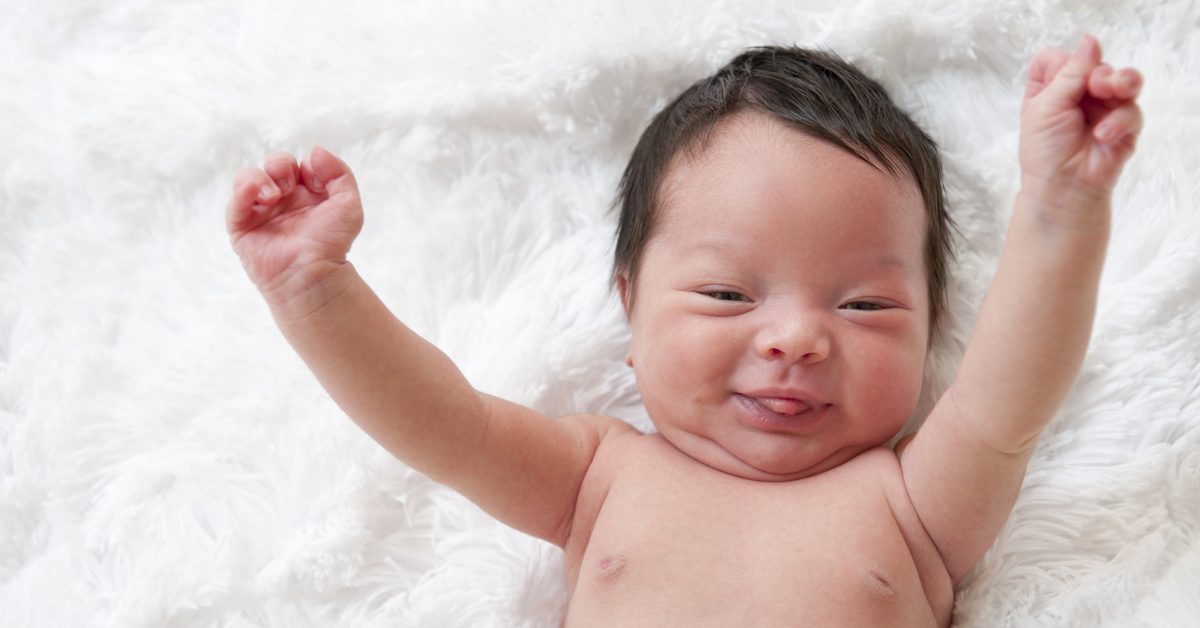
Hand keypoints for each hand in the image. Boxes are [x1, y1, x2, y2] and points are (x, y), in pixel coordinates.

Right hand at [226, 146, 363, 308]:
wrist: (313, 272)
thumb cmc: (332, 243)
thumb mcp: (348, 205)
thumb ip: (339, 173)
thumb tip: (315, 150)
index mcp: (307, 195)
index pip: (300, 165)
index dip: (308, 166)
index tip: (316, 181)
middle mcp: (283, 201)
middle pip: (273, 166)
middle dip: (280, 165)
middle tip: (288, 186)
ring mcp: (261, 212)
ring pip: (249, 177)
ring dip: (261, 177)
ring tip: (274, 195)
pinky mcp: (242, 227)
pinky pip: (235, 202)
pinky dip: (243, 191)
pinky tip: (260, 195)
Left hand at [1020, 35, 1142, 201]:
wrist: (1061, 188)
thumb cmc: (1044, 151)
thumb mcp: (1045, 106)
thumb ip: (1069, 73)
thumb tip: (1090, 41)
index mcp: (1051, 89)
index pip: (1060, 58)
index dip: (1062, 63)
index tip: (1057, 79)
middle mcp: (1079, 96)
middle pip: (1097, 65)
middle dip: (1098, 73)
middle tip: (1095, 86)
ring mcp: (1104, 109)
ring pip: (1124, 80)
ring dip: (1122, 81)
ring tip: (1113, 90)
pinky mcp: (1124, 127)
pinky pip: (1133, 111)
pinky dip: (1119, 120)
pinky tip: (1102, 134)